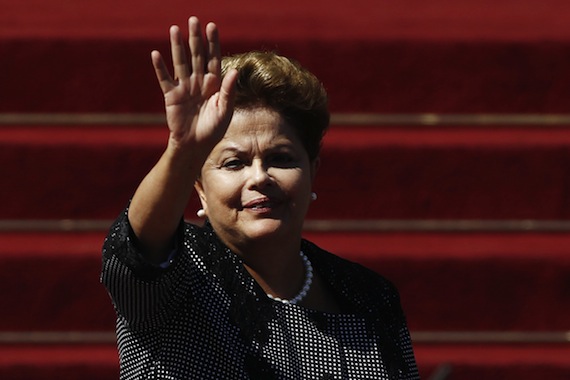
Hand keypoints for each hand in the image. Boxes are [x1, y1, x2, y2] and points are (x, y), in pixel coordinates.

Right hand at [151, 16, 237, 157]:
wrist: (195, 145)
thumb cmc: (213, 129)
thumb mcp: (225, 110)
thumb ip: (229, 90)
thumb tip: (235, 70)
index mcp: (214, 83)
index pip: (214, 58)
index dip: (213, 42)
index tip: (212, 26)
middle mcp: (199, 81)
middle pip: (197, 55)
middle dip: (195, 38)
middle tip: (193, 19)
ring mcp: (184, 87)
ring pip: (181, 62)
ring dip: (177, 46)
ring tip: (175, 29)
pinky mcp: (171, 96)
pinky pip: (165, 79)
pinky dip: (160, 67)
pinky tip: (156, 54)